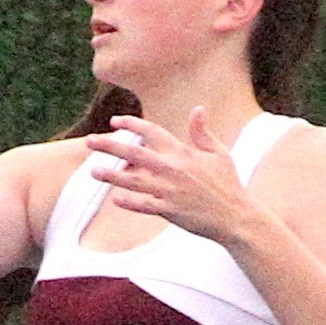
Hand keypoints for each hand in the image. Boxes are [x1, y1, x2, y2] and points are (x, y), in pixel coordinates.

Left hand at [84, 109, 254, 244]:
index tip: (114, 121)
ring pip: (134, 180)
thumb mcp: (219, 153)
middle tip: (89, 140)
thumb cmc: (227, 184)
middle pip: (135, 153)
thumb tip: (198, 109)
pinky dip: (131, 202)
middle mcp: (173, 169)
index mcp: (183, 153)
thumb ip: (202, 132)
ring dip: (112, 175)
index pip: (153, 132)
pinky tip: (115, 199)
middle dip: (110, 146)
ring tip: (92, 171)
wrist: (235, 215)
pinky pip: (145, 205)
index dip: (132, 124)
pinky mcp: (169, 210)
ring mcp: (170, 190)